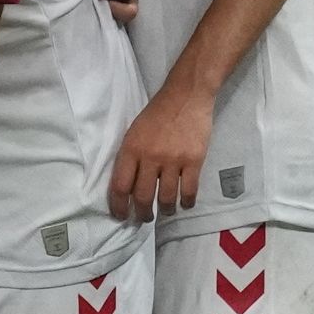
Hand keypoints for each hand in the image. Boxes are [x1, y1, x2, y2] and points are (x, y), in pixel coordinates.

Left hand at [108, 83, 213, 221]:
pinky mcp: (194, 161)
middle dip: (142, 213)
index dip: (119, 206)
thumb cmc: (158, 113)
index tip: (121, 216)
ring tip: (165, 211)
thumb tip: (128, 186)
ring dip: (165, 210)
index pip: (120, 186)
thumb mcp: (135, 131)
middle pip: (143, 197)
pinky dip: (186, 202)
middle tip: (144, 217)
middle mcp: (150, 156)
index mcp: (131, 148)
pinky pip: (189, 191)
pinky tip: (184, 204)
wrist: (186, 95)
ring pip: (166, 198)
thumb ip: (131, 157)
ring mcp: (173, 160)